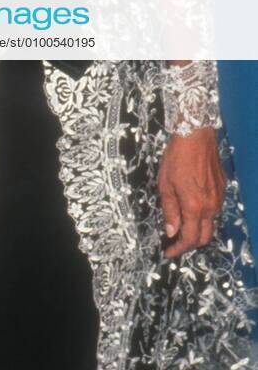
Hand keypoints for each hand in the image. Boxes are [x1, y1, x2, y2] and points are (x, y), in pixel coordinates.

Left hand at [157, 127, 226, 257]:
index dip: (178, 249)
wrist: (196, 135)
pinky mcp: (223, 188)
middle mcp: (211, 206)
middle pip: (204, 236)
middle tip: (175, 243)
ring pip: (210, 223)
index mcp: (194, 207)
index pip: (189, 238)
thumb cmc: (176, 158)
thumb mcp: (165, 184)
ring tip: (182, 225)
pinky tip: (192, 207)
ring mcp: (219, 198)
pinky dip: (203, 214)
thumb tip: (171, 232)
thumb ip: (169, 210)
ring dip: (197, 229)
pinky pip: (214, 208)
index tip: (168, 252)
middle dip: (190, 244)